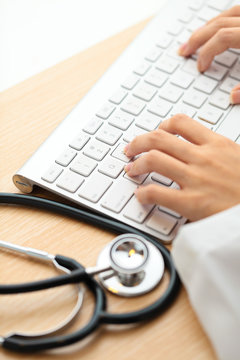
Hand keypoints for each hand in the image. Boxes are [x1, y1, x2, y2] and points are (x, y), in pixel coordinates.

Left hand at [124, 115, 239, 220]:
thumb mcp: (239, 156)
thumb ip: (220, 149)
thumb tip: (204, 146)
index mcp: (216, 144)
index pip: (181, 122)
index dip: (162, 126)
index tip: (156, 132)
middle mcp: (203, 157)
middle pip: (159, 138)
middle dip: (138, 142)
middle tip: (131, 149)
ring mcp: (196, 179)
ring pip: (154, 160)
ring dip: (136, 163)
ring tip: (131, 169)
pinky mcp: (192, 203)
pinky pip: (157, 192)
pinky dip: (144, 193)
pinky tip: (142, 195)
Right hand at [178, 5, 239, 103]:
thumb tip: (232, 97)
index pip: (221, 38)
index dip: (207, 53)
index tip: (201, 68)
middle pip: (219, 23)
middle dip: (197, 38)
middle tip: (184, 51)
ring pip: (226, 14)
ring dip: (208, 27)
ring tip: (196, 39)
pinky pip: (235, 13)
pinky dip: (222, 21)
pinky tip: (217, 30)